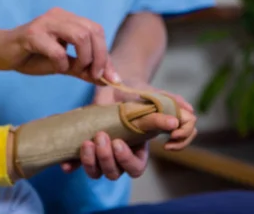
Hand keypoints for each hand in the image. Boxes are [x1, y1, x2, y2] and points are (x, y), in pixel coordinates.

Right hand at [0, 7, 120, 84]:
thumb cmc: (31, 56)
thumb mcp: (62, 64)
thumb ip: (84, 69)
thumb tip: (109, 80)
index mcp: (68, 19)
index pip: (96, 30)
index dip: (105, 54)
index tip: (108, 77)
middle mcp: (59, 16)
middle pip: (92, 30)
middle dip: (99, 56)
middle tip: (93, 75)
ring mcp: (45, 23)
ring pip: (79, 35)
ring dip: (83, 58)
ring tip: (75, 69)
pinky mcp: (32, 34)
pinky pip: (56, 49)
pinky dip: (61, 62)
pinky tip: (55, 67)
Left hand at [61, 82, 196, 178]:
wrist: (115, 80)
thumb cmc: (138, 92)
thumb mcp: (155, 97)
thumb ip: (172, 107)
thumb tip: (187, 114)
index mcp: (138, 149)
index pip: (137, 167)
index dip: (130, 160)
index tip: (122, 142)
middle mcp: (119, 155)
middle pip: (116, 173)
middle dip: (111, 158)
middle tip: (106, 137)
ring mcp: (101, 152)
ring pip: (97, 172)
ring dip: (92, 160)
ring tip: (90, 140)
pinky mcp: (84, 146)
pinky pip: (76, 164)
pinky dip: (71, 165)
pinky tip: (66, 164)